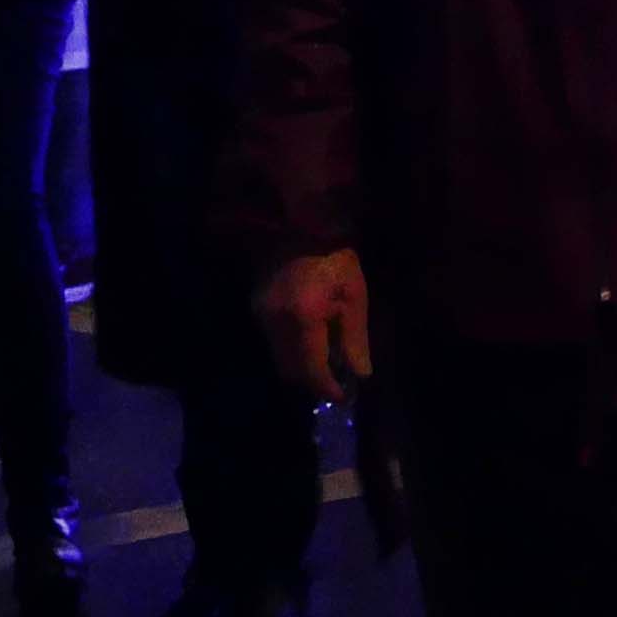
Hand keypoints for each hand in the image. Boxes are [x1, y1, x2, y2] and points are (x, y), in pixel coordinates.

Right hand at [256, 248, 373, 395]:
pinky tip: (309, 338)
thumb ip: (355, 339)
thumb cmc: (335, 257)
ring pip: (279, 358)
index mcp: (303, 319)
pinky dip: (291, 348)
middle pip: (290, 370)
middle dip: (312, 380)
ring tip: (324, 360)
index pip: (311, 370)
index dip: (327, 387)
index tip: (343, 394)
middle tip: (335, 380)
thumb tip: (360, 374)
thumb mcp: (354, 296)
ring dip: (300, 365)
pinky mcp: (255, 306)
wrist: (302, 222)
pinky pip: (273, 341)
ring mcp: (261, 314)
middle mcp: (275, 322)